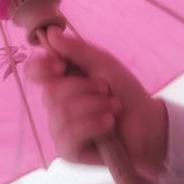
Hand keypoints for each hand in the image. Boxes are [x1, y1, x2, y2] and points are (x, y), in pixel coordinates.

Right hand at [25, 27, 168, 180]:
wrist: (149, 124)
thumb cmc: (124, 92)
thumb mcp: (103, 64)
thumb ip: (77, 50)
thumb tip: (50, 33)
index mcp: (61, 81)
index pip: (34, 72)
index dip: (42, 67)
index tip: (62, 65)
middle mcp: (55, 105)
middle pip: (50, 91)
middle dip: (85, 88)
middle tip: (107, 89)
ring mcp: (59, 129)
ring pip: (61, 111)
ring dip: (95, 105)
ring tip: (115, 108)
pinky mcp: (68, 151)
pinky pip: (70, 133)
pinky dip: (94, 123)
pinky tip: (109, 124)